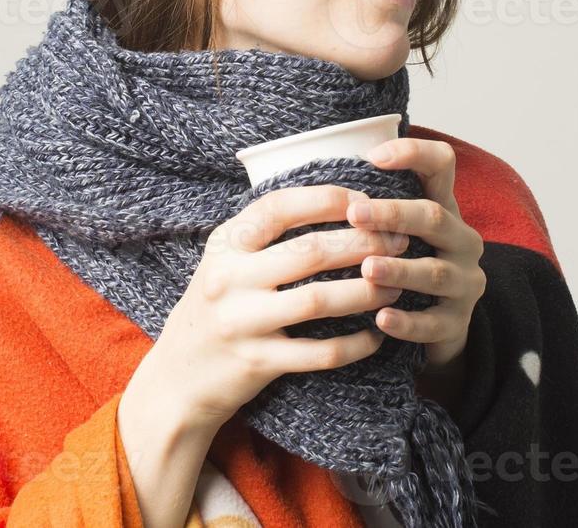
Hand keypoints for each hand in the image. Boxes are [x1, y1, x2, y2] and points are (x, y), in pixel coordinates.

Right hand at [133, 183, 408, 434]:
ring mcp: (242, 323)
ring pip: (320, 300)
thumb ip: (264, 234)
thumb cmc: (216, 309)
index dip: (328, 199)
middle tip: (399, 241)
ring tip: (395, 285)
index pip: (279, 207)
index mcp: (225, 245)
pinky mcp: (258, 363)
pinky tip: (376, 336)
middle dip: (364, 243)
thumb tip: (335, 199)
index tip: (365, 200)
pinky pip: (319, 353)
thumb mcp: (225, 262)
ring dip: (366, 291)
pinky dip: (355, 344)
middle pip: (311, 251)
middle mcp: (230, 279)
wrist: (178, 378)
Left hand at [351, 137, 486, 371]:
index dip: (414, 153)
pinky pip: (434, 322)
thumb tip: (314, 183)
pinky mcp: (458, 322)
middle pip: (434, 217)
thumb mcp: (395, 232)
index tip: (373, 156)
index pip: (442, 164)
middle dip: (394, 214)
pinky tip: (381, 318)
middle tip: (355, 215)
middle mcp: (462, 240)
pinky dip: (408, 322)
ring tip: (367, 269)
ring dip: (399, 270)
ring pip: (435, 272)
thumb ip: (371, 207)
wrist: (435, 327)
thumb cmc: (401, 267)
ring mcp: (465, 282)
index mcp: (444, 208)